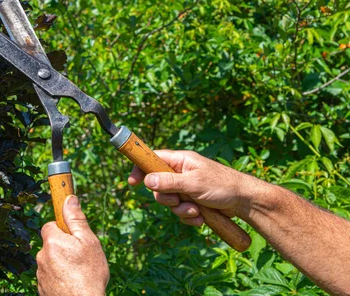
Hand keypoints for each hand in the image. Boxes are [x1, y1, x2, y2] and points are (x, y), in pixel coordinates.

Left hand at [36, 195, 108, 295]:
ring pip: (51, 261)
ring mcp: (41, 274)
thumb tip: (69, 198)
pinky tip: (72, 283)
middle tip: (80, 257)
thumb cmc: (88, 274)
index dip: (62, 229)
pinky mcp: (42, 288)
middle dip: (64, 248)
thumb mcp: (88, 242)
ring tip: (78, 273)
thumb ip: (76, 219)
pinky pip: (51, 277)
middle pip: (51, 245)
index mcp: (51, 241)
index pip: (50, 225)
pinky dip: (59, 278)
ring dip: (61, 264)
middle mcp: (41, 257)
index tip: (73, 236)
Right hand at [128, 150, 261, 224]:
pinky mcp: (193, 202)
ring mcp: (187, 188)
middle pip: (158, 185)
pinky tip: (200, 218)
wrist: (245, 202)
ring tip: (196, 211)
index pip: (154, 159)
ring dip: (181, 210)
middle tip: (178, 201)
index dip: (141, 168)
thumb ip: (170, 182)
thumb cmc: (222, 185)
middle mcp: (181, 173)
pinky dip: (189, 217)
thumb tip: (147, 180)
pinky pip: (181, 212)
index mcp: (181, 161)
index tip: (132, 182)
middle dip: (167, 198)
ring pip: (170, 202)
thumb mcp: (194, 183)